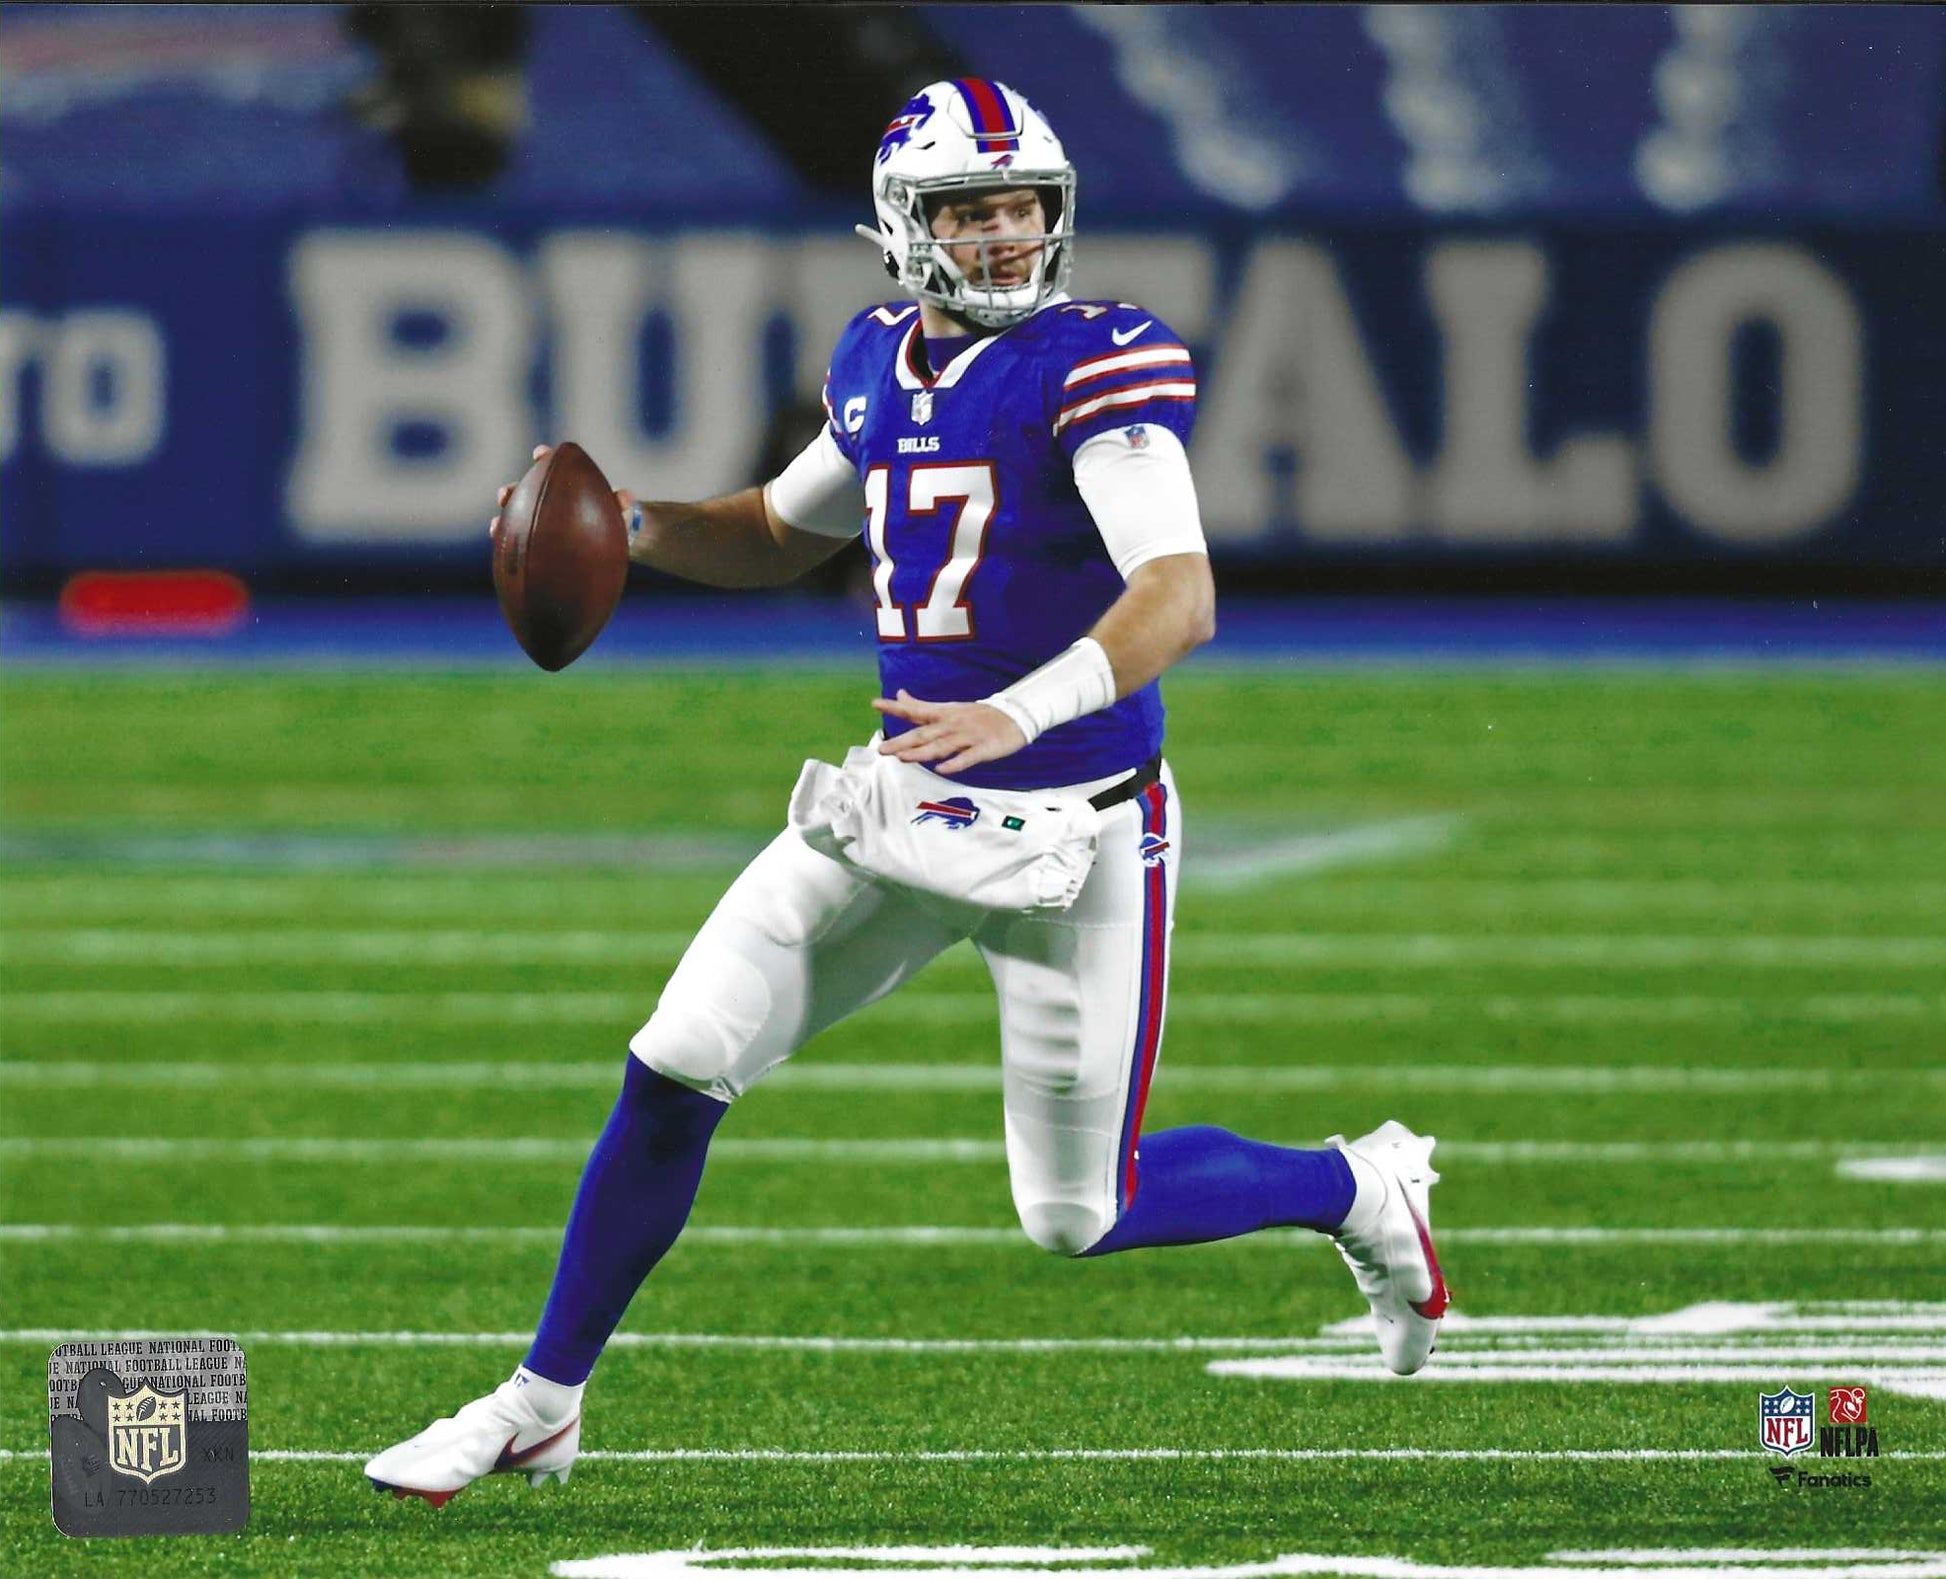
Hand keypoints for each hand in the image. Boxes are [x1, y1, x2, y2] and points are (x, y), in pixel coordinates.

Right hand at [486, 444, 636, 545]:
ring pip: (515, 519)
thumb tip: (624, 497)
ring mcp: (537, 521)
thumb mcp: (619, 510)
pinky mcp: (537, 542)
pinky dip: (514, 549)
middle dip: (511, 491)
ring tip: (495, 527)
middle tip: (505, 494)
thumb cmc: (614, 516)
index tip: (539, 454)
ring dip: (503, 522)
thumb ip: (619, 502)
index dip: (544, 457)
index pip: (550, 464)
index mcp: (563, 483)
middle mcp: (544, 499)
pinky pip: (522, 545)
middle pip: (522, 491)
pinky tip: (507, 559)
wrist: (612, 539)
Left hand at [873, 689, 1027, 774]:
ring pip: (942, 746)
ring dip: (922, 752)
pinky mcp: (983, 749)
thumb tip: (899, 695)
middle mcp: (952, 725)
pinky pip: (967, 758)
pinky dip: (955, 763)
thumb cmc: (977, 715)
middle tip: (882, 749)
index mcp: (944, 714)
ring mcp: (968, 737)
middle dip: (903, 742)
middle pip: (924, 734)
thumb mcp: (948, 708)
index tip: (876, 703)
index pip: (916, 710)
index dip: (896, 708)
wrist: (1014, 716)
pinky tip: (942, 769)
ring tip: (903, 758)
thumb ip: (921, 705)